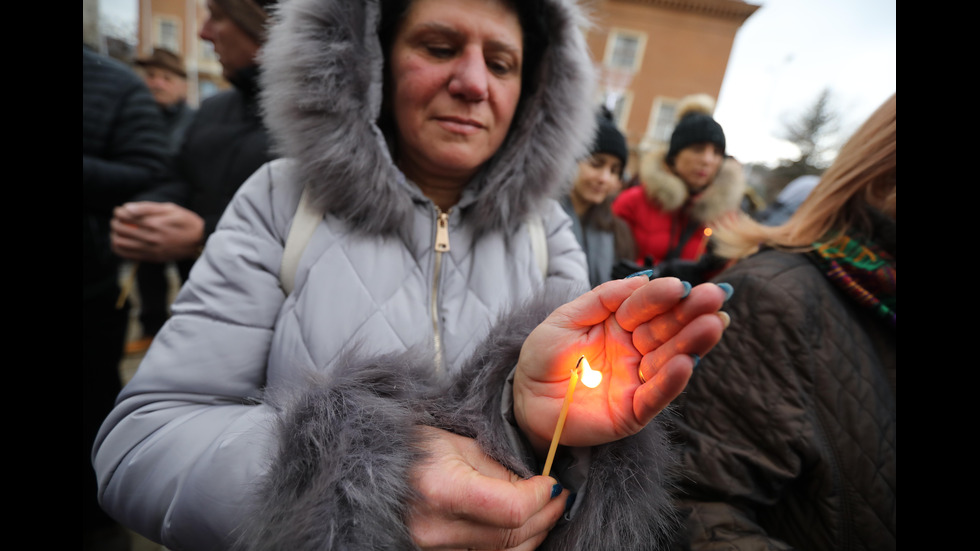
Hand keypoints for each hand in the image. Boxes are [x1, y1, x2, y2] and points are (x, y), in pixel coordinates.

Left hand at [110, 201, 204, 262]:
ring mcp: (151, 250)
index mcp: (155, 223)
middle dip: (114, 222)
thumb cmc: (186, 221)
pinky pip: (127, 256)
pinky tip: (123, 243)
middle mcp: (151, 238)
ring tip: (119, 232)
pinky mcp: (152, 258)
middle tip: (118, 220)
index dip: (118, 212)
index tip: (120, 210)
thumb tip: (127, 208)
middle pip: (120, 230)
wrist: (201, 241)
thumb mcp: (171, 208)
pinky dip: (120, 249)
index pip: (125, 216)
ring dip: (115, 236)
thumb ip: (148, 208)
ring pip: (120, 244)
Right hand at [407, 426, 568, 549]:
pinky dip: (510, 546)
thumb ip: (500, 468)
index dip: (540, 497)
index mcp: (442, 490)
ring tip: (545, 511)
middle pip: (511, 536)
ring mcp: (432, 550)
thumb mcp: (458, 443)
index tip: (551, 483)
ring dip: (533, 534)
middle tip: (559, 496)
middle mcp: (435, 529)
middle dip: (544, 515)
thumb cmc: (412, 449)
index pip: (512, 509)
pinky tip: (522, 529)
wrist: (369, 470)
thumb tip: (534, 487)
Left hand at [513, 277, 728, 456]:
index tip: (680, 285)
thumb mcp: (566, 318)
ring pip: (670, 359)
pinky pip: (656, 396)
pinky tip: (686, 364)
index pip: (646, 305)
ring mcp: (638, 379)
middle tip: (715, 297)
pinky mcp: (635, 411)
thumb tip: (642, 278)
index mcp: (621, 323)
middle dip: (691, 313)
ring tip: (712, 326)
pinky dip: (671, 382)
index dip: (663, 295)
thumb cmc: (545, 356)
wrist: (526, 400)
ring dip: (692, 343)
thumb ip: (603, 299)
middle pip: (667, 329)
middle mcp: (635, 349)